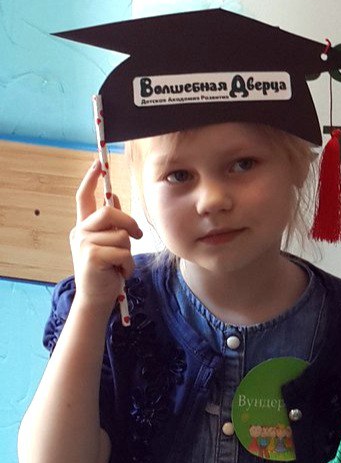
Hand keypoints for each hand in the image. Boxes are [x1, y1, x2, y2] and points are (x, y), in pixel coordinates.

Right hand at [69, 162, 142, 312]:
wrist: (96, 298)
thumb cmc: (106, 271)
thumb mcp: (108, 244)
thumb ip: (110, 224)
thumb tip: (113, 198)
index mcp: (84, 227)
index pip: (83, 197)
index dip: (90, 179)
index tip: (98, 164)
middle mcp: (80, 232)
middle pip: (108, 212)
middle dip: (129, 222)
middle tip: (138, 236)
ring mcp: (84, 244)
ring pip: (121, 235)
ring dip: (129, 252)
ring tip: (122, 265)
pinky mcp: (92, 257)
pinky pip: (123, 252)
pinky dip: (128, 264)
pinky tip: (121, 273)